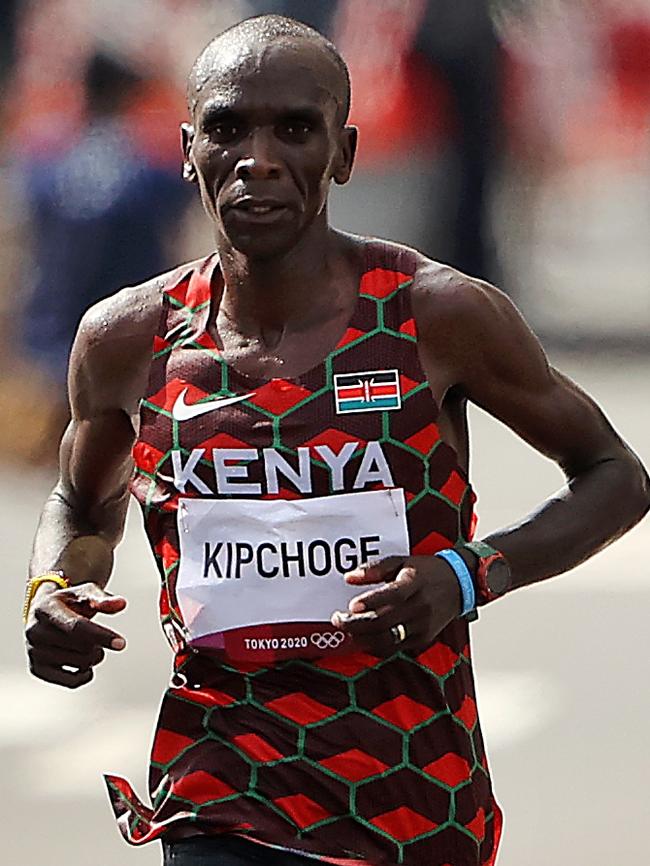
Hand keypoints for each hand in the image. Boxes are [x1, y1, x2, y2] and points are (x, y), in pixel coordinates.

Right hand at [25, 582, 126, 687]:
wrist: (44, 613)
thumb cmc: (69, 602)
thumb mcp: (85, 593)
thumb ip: (103, 599)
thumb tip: (121, 604)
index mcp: (45, 609)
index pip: (76, 627)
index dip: (101, 636)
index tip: (121, 644)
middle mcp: (35, 631)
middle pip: (83, 648)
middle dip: (99, 644)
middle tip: (97, 637)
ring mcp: (34, 652)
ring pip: (80, 665)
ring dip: (94, 657)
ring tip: (87, 645)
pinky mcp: (37, 669)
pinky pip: (72, 682)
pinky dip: (86, 674)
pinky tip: (85, 663)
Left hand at [331, 555, 462, 654]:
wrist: (459, 584)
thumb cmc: (426, 572)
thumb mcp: (402, 561)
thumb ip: (375, 569)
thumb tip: (349, 578)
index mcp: (415, 583)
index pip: (393, 595)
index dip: (372, 601)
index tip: (352, 605)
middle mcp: (420, 606)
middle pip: (385, 621)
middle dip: (357, 624)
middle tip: (338, 619)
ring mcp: (422, 625)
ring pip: (388, 639)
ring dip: (363, 638)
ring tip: (347, 630)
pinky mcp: (422, 639)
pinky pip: (395, 648)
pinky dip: (375, 646)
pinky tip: (363, 639)